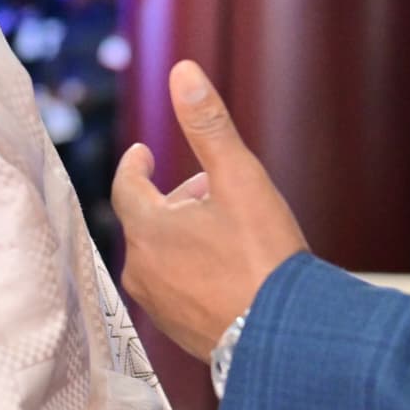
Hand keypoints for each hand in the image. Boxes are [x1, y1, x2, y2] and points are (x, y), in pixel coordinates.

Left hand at [111, 61, 309, 359]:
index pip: (126, 188)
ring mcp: (158, 307)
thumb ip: (207, 124)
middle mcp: (142, 270)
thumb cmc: (262, 256)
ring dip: (185, 237)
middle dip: (176, 201)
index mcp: (147, 230)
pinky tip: (229, 272)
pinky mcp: (178, 333)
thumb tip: (182, 71)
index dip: (135, 167)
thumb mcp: (239, 178)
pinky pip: (176, 289)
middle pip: (149, 222)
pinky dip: (193, 271)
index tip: (143, 155)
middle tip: (215, 191)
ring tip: (227, 232)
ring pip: (162, 257)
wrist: (283, 337)